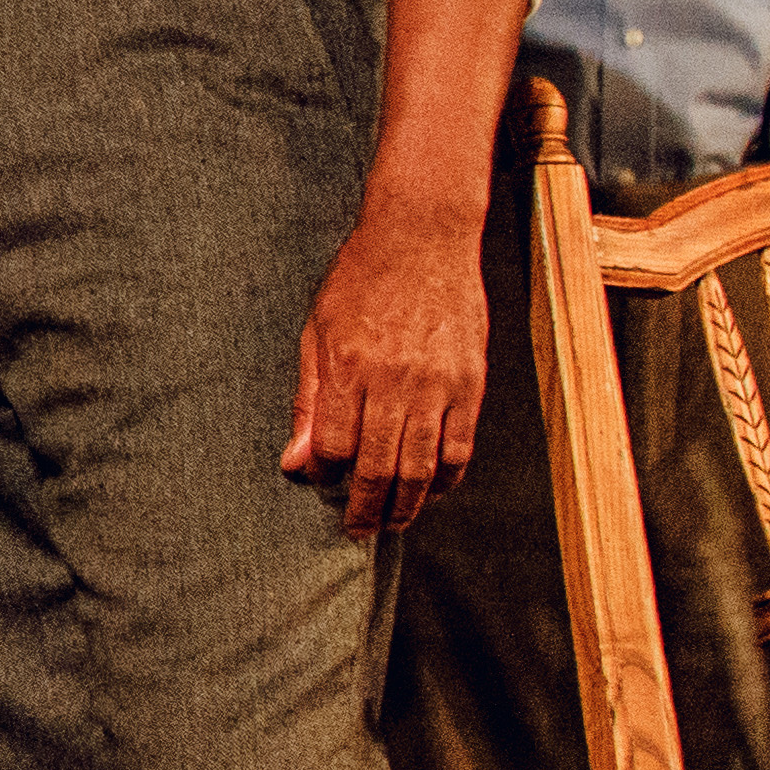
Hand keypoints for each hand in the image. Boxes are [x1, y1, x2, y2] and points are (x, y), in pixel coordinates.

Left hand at [282, 194, 489, 537]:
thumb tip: (298, 462)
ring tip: (393, 523)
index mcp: (348, 368)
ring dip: (407, 504)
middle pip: (378, 467)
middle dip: (365, 508)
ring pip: (423, 467)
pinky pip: (462, 447)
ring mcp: (438, 385)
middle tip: (357, 531)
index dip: (323, 475)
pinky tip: (433, 491)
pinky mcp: (471, 384)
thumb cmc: (361, 281)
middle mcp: (394, 382)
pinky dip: (448, 478)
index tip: (319, 483)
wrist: (423, 238)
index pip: (333, 447)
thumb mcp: (317, 332)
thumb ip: (310, 400)